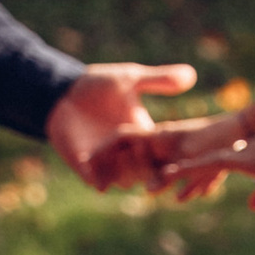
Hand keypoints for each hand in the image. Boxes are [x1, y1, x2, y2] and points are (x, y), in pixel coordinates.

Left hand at [46, 62, 198, 193]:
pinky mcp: (85, 166)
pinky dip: (100, 181)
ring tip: (124, 176)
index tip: (171, 156)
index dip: (168, 155)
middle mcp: (129, 150)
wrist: (62, 92)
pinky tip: (100, 180)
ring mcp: (107, 160)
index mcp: (144, 132)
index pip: (162, 150)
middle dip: (148, 170)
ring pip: (123, 180)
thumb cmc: (97, 84)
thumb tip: (193, 73)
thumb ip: (159, 79)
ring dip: (125, 178)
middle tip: (146, 169)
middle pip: (146, 170)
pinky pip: (96, 180)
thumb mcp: (130, 79)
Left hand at [151, 111, 254, 210]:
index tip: (180, 192)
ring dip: (173, 176)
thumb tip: (252, 205)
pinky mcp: (240, 159)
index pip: (215, 168)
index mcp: (248, 158)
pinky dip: (187, 170)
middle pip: (200, 165)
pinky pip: (206, 165)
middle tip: (152, 186)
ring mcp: (237, 154)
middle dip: (176, 176)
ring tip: (149, 186)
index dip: (196, 179)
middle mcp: (238, 153)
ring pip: (197, 165)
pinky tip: (168, 174)